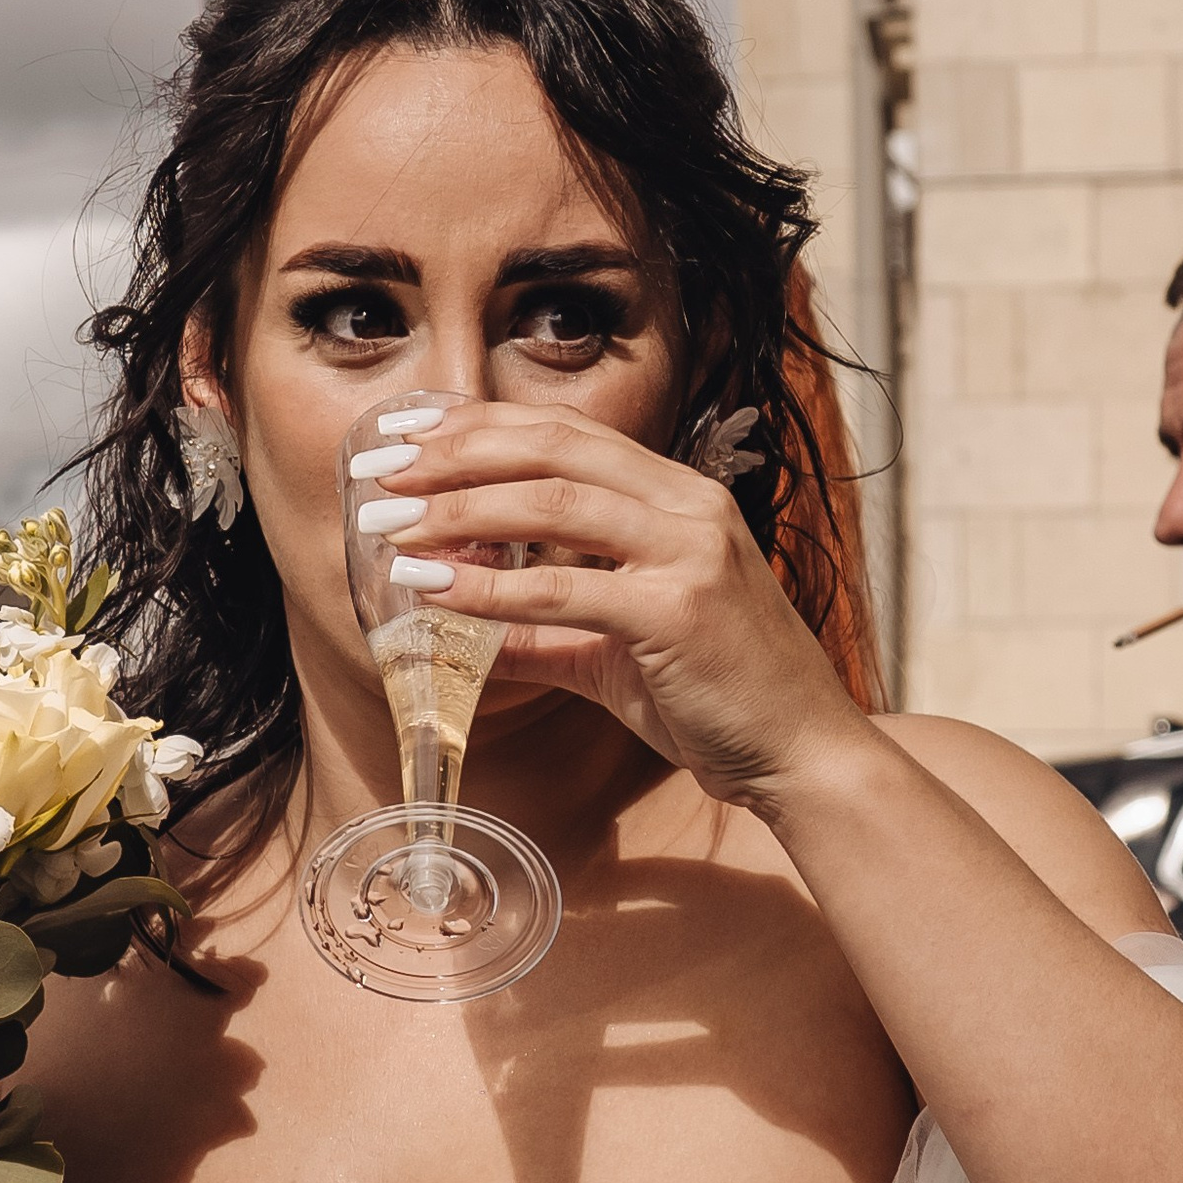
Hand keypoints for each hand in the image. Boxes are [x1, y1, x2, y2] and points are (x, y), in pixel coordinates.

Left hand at [367, 401, 866, 808]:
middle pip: (551, 448)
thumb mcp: (620, 650)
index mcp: (676, 497)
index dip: (480, 430)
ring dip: (459, 510)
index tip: (410, 440)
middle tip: (382, 468)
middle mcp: (686, 505)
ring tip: (391, 524)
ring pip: (553, 502)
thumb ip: (549, 630)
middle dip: (455, 453)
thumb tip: (465, 627)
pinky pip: (564, 589)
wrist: (801, 752)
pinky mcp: (678, 610)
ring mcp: (687, 551)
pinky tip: (435, 588)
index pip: (565, 436)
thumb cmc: (718, 698)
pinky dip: (490, 588)